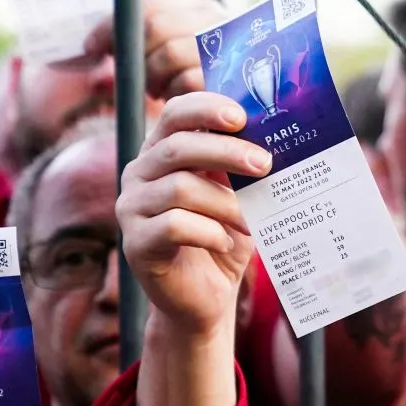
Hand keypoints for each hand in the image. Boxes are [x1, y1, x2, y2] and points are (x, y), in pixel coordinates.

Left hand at [83, 0, 230, 102]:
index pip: (147, 6)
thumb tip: (89, 47)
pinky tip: (176, 99)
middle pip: (155, 26)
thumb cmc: (198, 86)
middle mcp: (220, 20)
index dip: (112, 27)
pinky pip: (186, 82)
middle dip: (137, 54)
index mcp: (203, 9)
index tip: (91, 48)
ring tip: (160, 90)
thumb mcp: (172, 57)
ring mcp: (227, 46)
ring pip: (169, 53)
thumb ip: (140, 40)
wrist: (252, 117)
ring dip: (154, 77)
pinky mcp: (231, 81)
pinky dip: (174, 92)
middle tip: (140, 78)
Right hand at [117, 92, 266, 338]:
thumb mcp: (235, 195)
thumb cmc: (223, 237)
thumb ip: (240, 166)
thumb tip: (273, 137)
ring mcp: (131, 209)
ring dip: (225, 203)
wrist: (206, 297)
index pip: (174, 113)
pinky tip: (224, 242)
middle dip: (226, 152)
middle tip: (265, 165)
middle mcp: (139, 174)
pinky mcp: (136, 244)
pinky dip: (208, 232)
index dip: (205, 108)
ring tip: (251, 221)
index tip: (241, 116)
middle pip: (178, 148)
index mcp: (162, 152)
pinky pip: (173, 226)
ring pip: (180, 189)